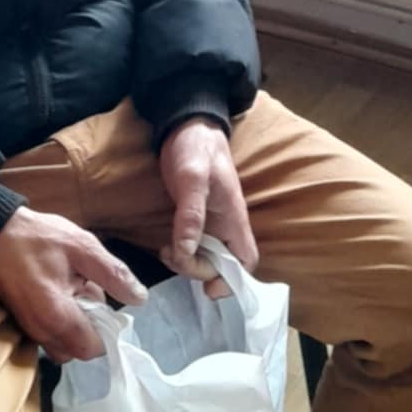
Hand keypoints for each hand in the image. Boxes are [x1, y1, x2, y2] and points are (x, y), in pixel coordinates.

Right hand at [0, 206, 145, 362]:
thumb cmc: (41, 237)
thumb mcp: (84, 247)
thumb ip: (114, 274)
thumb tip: (140, 299)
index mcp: (56, 315)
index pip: (91, 348)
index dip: (106, 332)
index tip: (108, 306)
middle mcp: (39, 331)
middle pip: (77, 351)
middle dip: (90, 329)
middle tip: (87, 291)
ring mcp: (27, 330)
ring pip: (61, 346)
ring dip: (74, 326)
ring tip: (72, 289)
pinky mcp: (21, 324)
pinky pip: (48, 336)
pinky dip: (59, 323)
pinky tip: (58, 292)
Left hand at [159, 118, 258, 298]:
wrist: (186, 126)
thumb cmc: (195, 148)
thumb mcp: (192, 178)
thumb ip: (190, 214)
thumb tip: (187, 251)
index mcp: (233, 218)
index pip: (246, 261)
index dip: (232, 280)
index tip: (207, 286)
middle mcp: (226, 226)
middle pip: (222, 266)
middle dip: (198, 269)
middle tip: (173, 255)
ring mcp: (211, 223)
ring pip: (206, 258)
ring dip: (186, 262)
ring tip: (165, 250)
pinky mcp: (196, 220)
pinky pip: (194, 247)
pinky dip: (181, 253)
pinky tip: (166, 246)